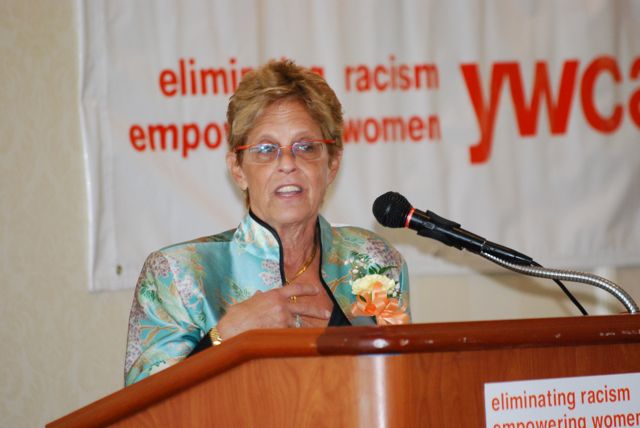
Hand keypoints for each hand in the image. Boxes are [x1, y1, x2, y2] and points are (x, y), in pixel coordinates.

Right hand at [216, 283, 330, 339]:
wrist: (232, 330)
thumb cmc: (237, 316)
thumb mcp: (248, 302)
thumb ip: (258, 298)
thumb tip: (259, 294)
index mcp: (274, 295)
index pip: (296, 288)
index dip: (308, 289)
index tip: (316, 291)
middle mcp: (282, 305)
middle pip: (305, 307)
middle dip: (317, 311)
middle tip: (326, 313)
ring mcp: (283, 320)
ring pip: (295, 324)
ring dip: (294, 329)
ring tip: (291, 335)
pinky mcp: (282, 333)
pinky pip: (290, 335)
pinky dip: (289, 338)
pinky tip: (286, 342)